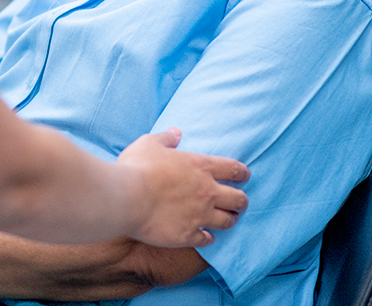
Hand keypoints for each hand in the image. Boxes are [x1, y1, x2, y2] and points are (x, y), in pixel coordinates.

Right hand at [117, 127, 249, 247]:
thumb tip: (176, 133)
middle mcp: (206, 192)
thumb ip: (166, 138)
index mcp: (200, 166)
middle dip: (241, 200)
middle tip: (239, 201)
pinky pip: (207, 239)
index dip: (242, 173)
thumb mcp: (149, 143)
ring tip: (228, 218)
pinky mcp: (189, 235)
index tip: (244, 175)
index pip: (234, 169)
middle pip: (239, 199)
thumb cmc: (138, 167)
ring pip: (228, 221)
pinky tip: (205, 236)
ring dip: (229, 219)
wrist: (127, 198)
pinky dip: (208, 237)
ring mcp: (200, 216)